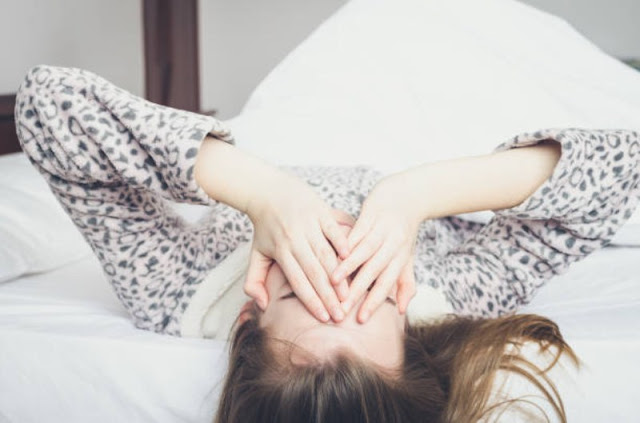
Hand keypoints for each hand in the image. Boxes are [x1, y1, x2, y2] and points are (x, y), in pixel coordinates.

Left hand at [243, 171, 351, 322]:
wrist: (268, 190)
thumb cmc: (265, 227)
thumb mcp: (255, 254)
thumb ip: (254, 281)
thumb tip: (262, 305)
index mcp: (280, 252)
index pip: (298, 281)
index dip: (311, 301)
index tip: (323, 317)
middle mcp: (294, 239)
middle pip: (314, 272)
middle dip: (328, 296)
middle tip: (340, 315)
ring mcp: (308, 224)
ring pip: (326, 254)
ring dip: (339, 275)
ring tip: (349, 295)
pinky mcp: (320, 211)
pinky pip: (333, 230)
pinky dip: (342, 243)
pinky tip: (351, 258)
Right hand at [331, 173, 420, 321]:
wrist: (405, 196)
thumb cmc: (402, 232)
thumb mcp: (406, 258)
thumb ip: (404, 284)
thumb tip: (401, 310)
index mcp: (401, 257)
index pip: (387, 283)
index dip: (374, 301)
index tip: (360, 318)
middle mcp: (394, 244)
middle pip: (375, 270)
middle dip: (358, 290)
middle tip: (343, 307)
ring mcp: (383, 228)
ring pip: (365, 250)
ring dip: (349, 266)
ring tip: (333, 281)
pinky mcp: (371, 214)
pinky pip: (357, 231)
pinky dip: (346, 243)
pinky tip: (332, 253)